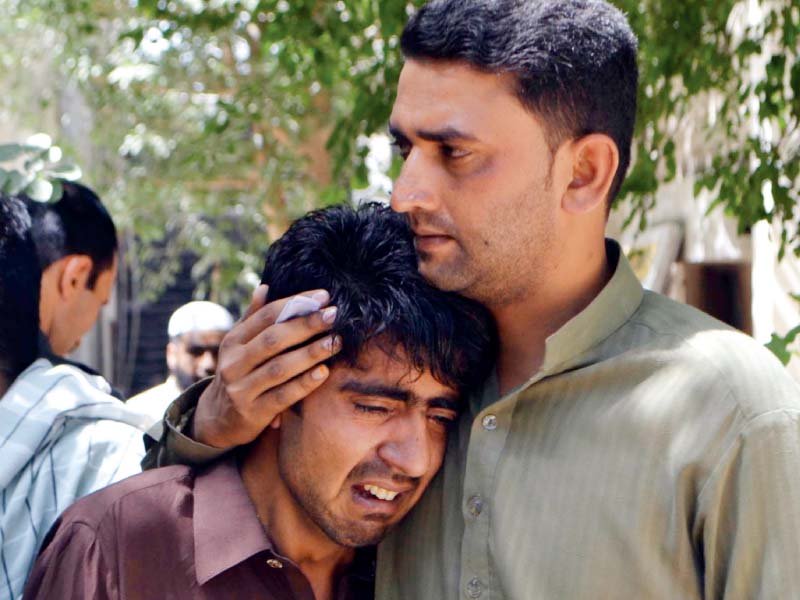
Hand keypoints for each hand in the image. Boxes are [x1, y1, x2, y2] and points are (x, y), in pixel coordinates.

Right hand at [192, 284, 340, 447]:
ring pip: (280, 367)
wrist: (218, 419)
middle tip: (333, 315)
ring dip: (310, 353)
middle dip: (306, 325)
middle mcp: (234, 363)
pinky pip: (283, 396)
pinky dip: (304, 383)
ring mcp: (242, 389)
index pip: (266, 316)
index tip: (323, 296)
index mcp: (233, 342)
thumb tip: (264, 287)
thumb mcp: (238, 347)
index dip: (295, 304)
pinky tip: (323, 372)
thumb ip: (252, 318)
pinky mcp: (254, 413)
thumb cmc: (238, 373)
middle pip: (273, 340)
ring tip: (335, 342)